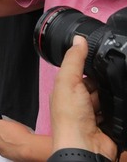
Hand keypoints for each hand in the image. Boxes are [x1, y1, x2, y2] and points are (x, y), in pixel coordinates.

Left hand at [0, 119, 38, 160]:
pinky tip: (13, 150)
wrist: (27, 147)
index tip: (10, 131)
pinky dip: (6, 150)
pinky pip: (1, 150)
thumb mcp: (18, 124)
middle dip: (3, 135)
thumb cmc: (25, 136)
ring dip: (3, 143)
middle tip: (11, 138)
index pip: (0, 125)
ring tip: (13, 145)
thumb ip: (10, 125)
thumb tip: (11, 128)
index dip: (6, 129)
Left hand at [51, 36, 116, 159]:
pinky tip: (119, 104)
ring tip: (110, 97)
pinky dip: (119, 107)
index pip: (81, 74)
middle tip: (107, 81)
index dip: (90, 67)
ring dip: (112, 96)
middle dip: (103, 83)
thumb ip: (74, 60)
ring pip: (109, 97)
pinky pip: (117, 110)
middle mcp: (79, 103)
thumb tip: (79, 39)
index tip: (100, 58)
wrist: (85, 146)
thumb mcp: (68, 81)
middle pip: (97, 85)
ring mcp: (94, 114)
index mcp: (66, 91)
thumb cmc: (70, 118)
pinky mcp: (109, 124)